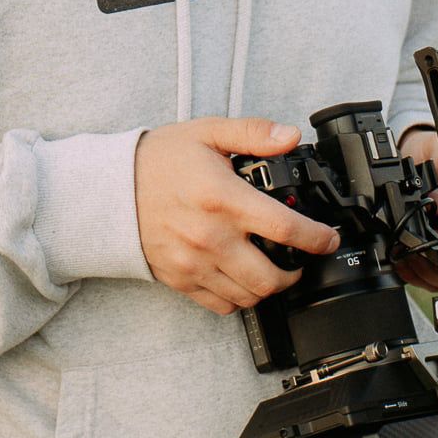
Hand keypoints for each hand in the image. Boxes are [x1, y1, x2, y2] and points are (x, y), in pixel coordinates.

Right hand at [134, 116, 340, 316]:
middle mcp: (210, 236)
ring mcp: (194, 263)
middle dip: (297, 272)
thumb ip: (252, 133)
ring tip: (274, 269)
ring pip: (249, 296)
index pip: (284, 229)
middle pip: (271, 276)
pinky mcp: (181, 280)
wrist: (110, 190)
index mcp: (222, 198)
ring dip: (270, 287)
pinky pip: (222, 305)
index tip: (327, 239)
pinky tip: (243, 278)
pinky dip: (240, 298)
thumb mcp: (207, 133)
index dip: (317, 238)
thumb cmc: (159, 160)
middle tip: (302, 259)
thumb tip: (290, 136)